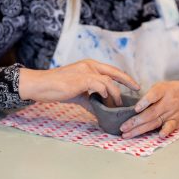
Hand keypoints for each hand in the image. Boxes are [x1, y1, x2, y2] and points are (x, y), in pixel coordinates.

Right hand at [18, 59, 139, 105]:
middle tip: (137, 89)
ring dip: (115, 95)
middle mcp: (90, 65)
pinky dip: (105, 94)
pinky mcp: (82, 78)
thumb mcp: (78, 94)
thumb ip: (91, 100)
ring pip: (109, 82)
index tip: (134, 85)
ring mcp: (86, 71)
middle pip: (114, 72)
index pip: (111, 70)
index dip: (124, 77)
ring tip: (116, 106)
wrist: (41, 85)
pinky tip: (105, 101)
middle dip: (128, 81)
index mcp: (89, 66)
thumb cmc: (57, 88)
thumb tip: (100, 112)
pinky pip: (100, 85)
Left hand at [120, 80, 178, 138]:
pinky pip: (171, 126)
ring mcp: (172, 113)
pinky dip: (166, 131)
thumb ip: (151, 95)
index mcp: (163, 90)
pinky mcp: (178, 121)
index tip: (135, 109)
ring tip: (127, 134)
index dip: (144, 102)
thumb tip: (136, 106)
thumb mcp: (164, 86)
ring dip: (140, 130)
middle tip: (122, 128)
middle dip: (135, 122)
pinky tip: (159, 135)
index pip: (153, 95)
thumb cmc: (177, 90)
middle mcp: (167, 102)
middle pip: (150, 113)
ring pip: (154, 122)